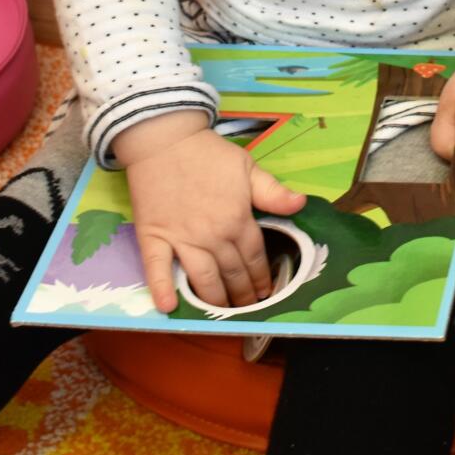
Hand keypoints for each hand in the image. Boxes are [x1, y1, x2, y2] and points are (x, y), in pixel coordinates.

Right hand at [117, 111, 305, 312]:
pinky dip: (162, 290)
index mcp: (238, 219)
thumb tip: (301, 204)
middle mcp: (213, 235)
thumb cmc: (209, 154)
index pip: (255, 257)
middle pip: (232, 273)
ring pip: (202, 279)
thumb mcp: (249, 167)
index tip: (267, 292)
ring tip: (222, 314)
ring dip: (214, 300)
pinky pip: (157, 269)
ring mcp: (182, 239)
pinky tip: (169, 308)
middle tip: (248, 309)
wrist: (165, 141)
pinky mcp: (154, 238)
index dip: (262, 277)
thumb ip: (273, 192)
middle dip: (242, 295)